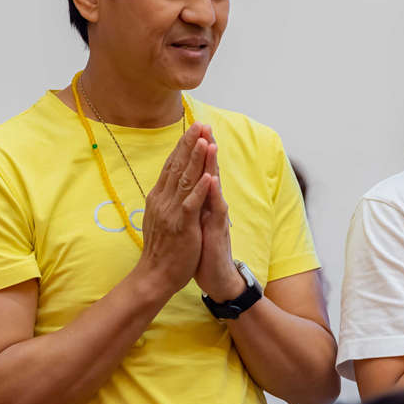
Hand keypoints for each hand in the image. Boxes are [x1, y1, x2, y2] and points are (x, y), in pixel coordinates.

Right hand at [136, 123, 210, 296]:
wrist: (154, 275)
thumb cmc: (161, 248)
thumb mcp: (160, 216)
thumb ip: (166, 197)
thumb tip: (169, 180)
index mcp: (159, 196)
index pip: (171, 165)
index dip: (183, 146)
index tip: (193, 129)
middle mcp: (163, 200)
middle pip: (178, 166)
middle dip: (190, 144)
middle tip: (200, 124)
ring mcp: (172, 212)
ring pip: (185, 180)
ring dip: (196, 159)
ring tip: (205, 140)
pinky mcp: (182, 226)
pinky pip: (192, 204)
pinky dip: (200, 189)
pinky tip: (208, 176)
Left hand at [192, 131, 244, 300]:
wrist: (216, 277)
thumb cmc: (203, 248)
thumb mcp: (194, 221)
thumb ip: (193, 202)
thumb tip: (184, 186)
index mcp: (202, 201)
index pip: (199, 171)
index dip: (195, 152)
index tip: (191, 130)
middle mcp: (211, 204)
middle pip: (208, 172)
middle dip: (205, 149)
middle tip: (203, 125)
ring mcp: (216, 216)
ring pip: (214, 186)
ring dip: (212, 165)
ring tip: (210, 143)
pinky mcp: (218, 230)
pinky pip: (217, 210)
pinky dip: (213, 195)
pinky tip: (212, 181)